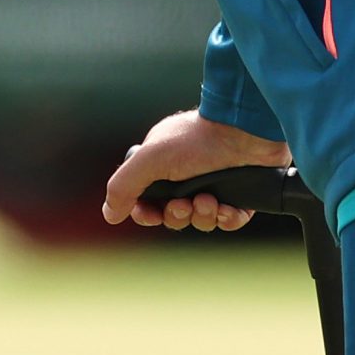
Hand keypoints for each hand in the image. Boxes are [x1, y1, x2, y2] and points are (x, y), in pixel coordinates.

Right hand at [102, 108, 292, 231]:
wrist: (245, 134)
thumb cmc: (196, 141)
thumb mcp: (150, 159)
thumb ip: (124, 185)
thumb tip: (108, 214)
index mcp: (163, 163)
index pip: (146, 199)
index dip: (147, 213)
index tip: (150, 214)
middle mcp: (187, 175)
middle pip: (173, 214)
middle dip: (176, 215)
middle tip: (183, 204)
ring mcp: (216, 185)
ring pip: (201, 220)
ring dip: (202, 216)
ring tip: (208, 200)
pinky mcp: (241, 195)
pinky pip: (229, 220)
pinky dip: (227, 219)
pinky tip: (227, 208)